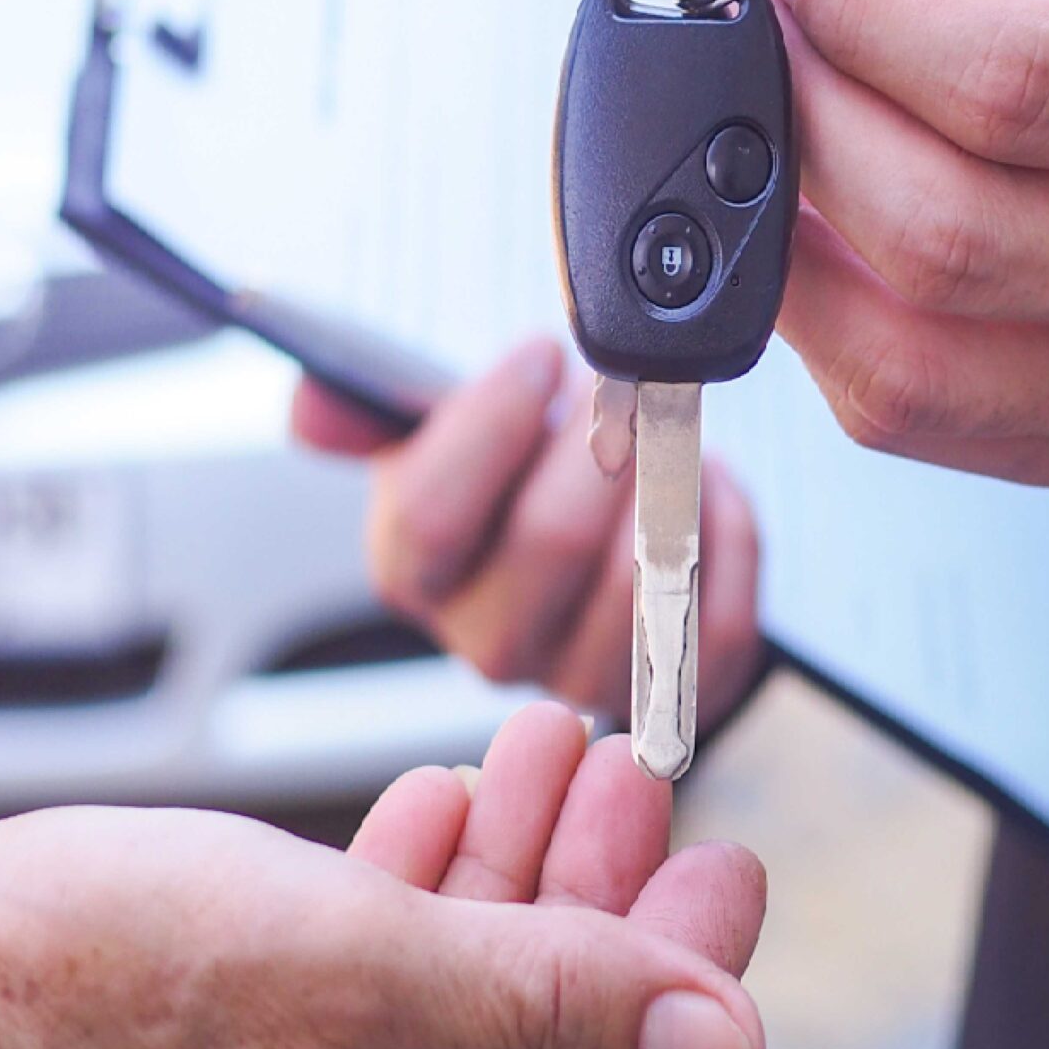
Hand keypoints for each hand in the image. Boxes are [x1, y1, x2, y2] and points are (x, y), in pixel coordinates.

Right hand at [0, 704, 764, 1048]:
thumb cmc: (68, 994)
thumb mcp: (352, 974)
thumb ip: (554, 1009)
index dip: (683, 973)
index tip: (731, 853)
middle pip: (536, 1045)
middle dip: (596, 894)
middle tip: (636, 769)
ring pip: (447, 999)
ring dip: (507, 869)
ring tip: (545, 743)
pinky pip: (355, 989)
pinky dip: (409, 892)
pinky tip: (435, 805)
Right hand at [292, 340, 767, 725]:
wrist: (590, 534)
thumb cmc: (510, 470)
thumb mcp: (430, 424)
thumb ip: (366, 406)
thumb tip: (317, 405)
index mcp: (411, 572)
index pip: (431, 515)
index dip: (492, 422)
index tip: (539, 354)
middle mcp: (487, 642)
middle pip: (551, 540)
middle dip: (600, 441)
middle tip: (623, 385)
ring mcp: (581, 679)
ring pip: (642, 582)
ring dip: (672, 487)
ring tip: (671, 435)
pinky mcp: (673, 694)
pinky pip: (718, 623)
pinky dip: (732, 542)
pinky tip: (714, 491)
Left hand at [744, 0, 1048, 488]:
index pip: (1005, 84)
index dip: (855, 14)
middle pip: (941, 233)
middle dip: (806, 125)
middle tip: (766, 43)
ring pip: (908, 364)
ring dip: (791, 252)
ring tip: (773, 147)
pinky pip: (920, 419)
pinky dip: (833, 334)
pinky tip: (829, 241)